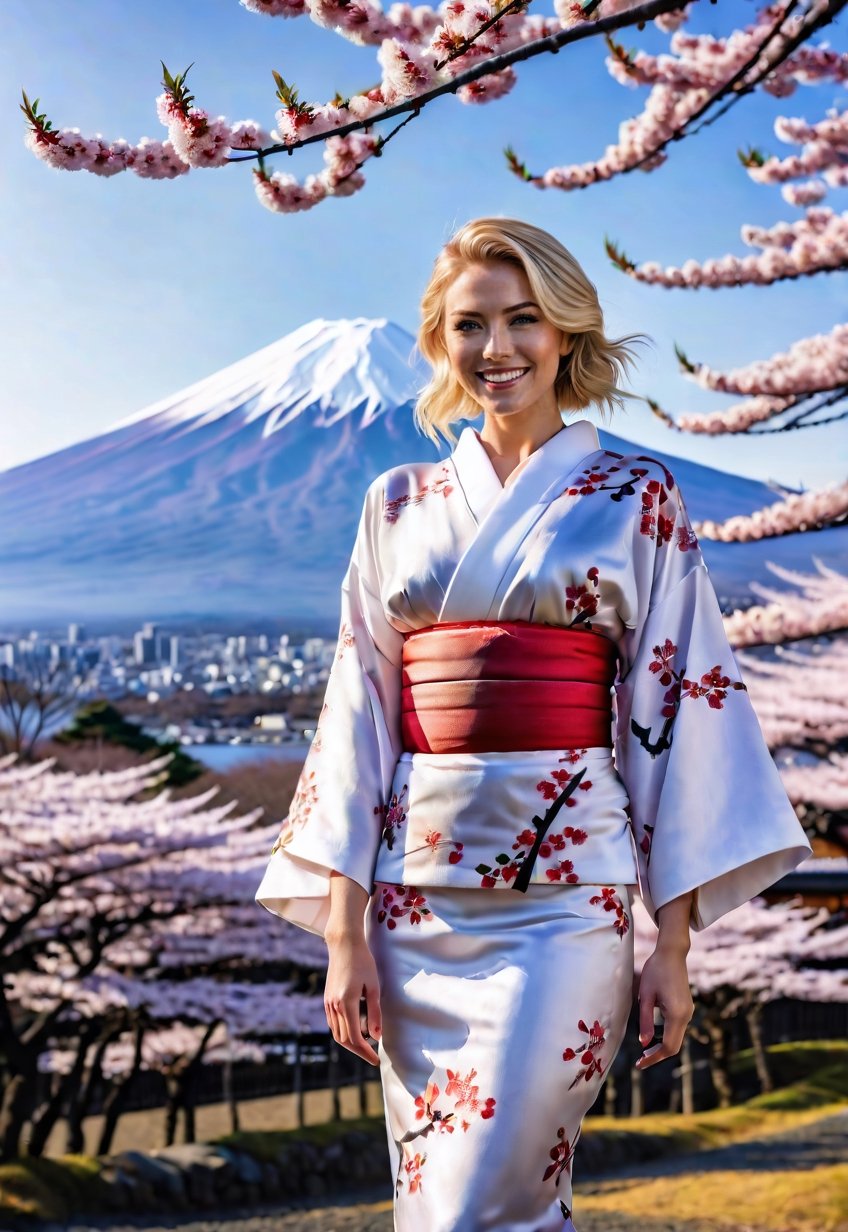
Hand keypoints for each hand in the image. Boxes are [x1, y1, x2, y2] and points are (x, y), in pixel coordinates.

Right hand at [324, 931, 382, 1066]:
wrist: (344, 945)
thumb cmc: (363, 963)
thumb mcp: (374, 987)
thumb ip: (375, 1012)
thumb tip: (376, 1036)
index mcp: (346, 1003)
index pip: (354, 1038)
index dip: (365, 1052)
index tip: (376, 1059)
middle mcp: (334, 1006)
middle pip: (343, 1039)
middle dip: (358, 1051)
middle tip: (372, 1056)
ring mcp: (328, 1003)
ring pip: (336, 1033)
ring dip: (350, 1042)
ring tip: (366, 1044)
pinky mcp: (327, 999)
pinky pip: (333, 1023)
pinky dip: (343, 1031)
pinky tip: (355, 1029)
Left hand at [635, 940, 693, 1069]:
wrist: (672, 954)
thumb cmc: (655, 971)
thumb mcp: (646, 996)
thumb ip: (646, 1021)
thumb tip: (644, 1043)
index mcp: (677, 1014)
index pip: (668, 1046)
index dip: (654, 1058)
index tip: (639, 1064)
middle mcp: (686, 1015)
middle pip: (675, 1046)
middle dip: (658, 1055)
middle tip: (640, 1061)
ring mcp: (688, 1011)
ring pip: (677, 1038)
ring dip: (662, 1046)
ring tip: (645, 1051)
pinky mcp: (686, 1008)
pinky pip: (677, 1029)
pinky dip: (666, 1036)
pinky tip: (654, 1036)